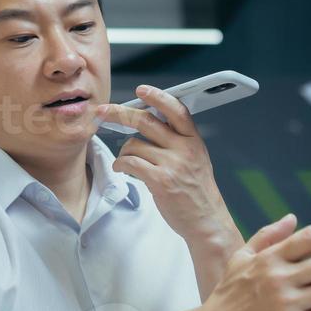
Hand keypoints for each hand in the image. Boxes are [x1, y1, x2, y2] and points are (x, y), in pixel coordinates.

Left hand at [97, 85, 238, 252]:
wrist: (207, 220)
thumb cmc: (197, 191)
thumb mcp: (196, 159)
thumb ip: (177, 141)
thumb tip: (148, 123)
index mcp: (193, 140)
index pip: (176, 109)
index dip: (158, 97)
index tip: (141, 90)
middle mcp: (184, 148)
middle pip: (146, 121)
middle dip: (119, 113)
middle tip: (103, 112)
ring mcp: (173, 164)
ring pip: (134, 144)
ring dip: (123, 152)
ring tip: (126, 161)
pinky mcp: (161, 181)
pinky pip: (131, 162)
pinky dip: (121, 164)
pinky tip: (122, 168)